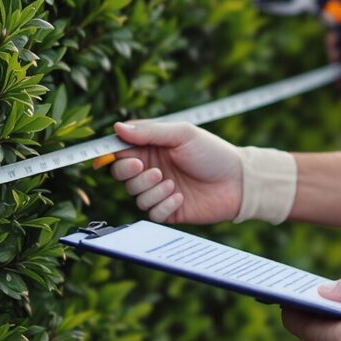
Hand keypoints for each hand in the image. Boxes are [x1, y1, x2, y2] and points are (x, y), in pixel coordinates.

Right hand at [105, 121, 243, 223]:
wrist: (239, 181)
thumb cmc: (212, 153)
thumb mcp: (182, 134)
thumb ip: (149, 132)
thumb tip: (117, 128)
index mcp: (151, 148)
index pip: (120, 151)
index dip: (108, 155)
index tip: (102, 158)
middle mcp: (151, 169)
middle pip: (121, 175)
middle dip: (128, 172)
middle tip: (145, 166)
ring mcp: (159, 191)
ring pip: (134, 195)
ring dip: (150, 189)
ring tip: (172, 182)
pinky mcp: (169, 211)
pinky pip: (151, 213)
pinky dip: (163, 205)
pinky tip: (180, 197)